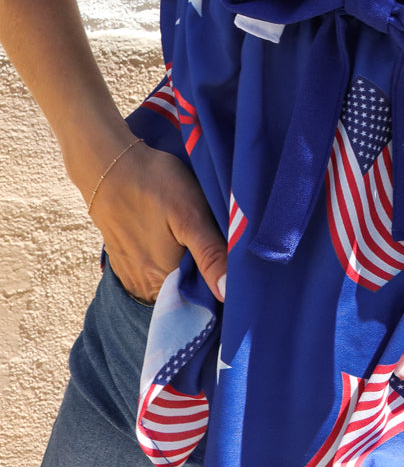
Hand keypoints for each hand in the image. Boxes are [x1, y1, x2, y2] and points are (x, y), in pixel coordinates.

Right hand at [88, 141, 226, 304]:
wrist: (112, 166)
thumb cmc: (155, 186)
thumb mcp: (191, 215)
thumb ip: (209, 255)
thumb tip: (227, 293)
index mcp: (163, 281)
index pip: (201, 300)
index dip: (218, 285)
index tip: (229, 264)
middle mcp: (144, 287)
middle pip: (184, 293)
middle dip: (202, 277)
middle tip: (212, 245)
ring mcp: (131, 275)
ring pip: (168, 284)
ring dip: (183, 270)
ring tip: (191, 241)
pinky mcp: (123, 262)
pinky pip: (151, 274)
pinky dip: (165, 263)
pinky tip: (171, 240)